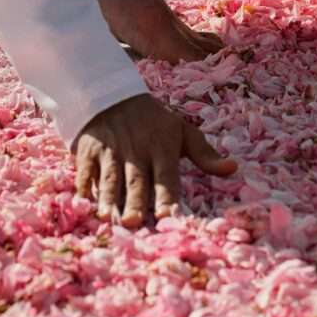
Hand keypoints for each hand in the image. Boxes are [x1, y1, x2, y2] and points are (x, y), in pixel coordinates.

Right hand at [73, 93, 236, 227]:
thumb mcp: (180, 130)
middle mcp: (136, 150)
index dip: (167, 196)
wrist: (112, 94)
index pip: (166, 176)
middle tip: (134, 222)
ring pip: (110, 178)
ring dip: (108, 198)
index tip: (168, 217)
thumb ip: (204, 154)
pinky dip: (84, 186)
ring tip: (107, 218)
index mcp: (161, 147)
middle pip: (136, 181)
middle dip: (135, 201)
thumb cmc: (152, 121)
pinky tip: (83, 202)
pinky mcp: (88, 151)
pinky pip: (85, 170)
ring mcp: (110, 151)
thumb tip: (233, 169)